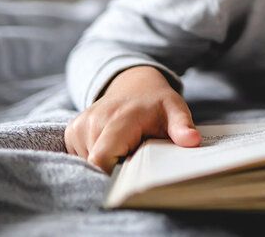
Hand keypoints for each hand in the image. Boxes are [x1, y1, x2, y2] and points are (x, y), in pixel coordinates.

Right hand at [64, 65, 200, 173]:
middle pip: (96, 165)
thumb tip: (192, 141)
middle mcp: (94, 121)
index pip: (102, 158)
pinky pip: (81, 157)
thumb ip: (182, 126)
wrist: (134, 85)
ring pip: (87, 163)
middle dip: (113, 170)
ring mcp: (80, 125)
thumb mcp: (175, 109)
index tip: (132, 178)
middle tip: (134, 160)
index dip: (113, 175)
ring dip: (106, 164)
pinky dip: (96, 158)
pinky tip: (113, 146)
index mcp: (120, 118)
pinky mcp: (72, 130)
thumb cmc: (157, 103)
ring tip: (125, 149)